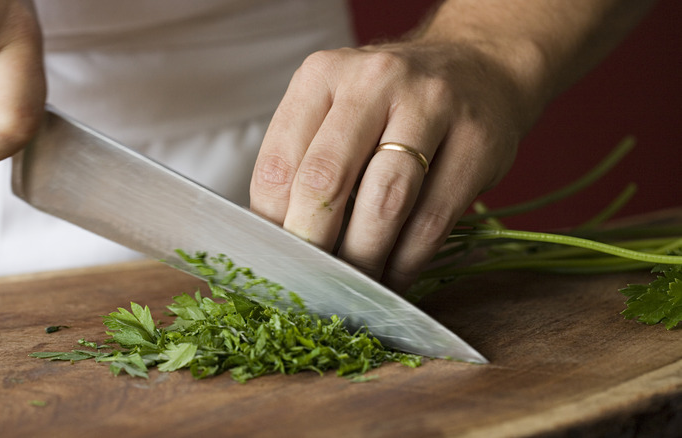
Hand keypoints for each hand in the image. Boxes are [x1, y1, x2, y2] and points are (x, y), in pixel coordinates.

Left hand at [250, 41, 534, 291]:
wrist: (478, 67)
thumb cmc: (391, 103)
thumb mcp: (337, 108)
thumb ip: (304, 161)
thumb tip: (280, 242)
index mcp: (322, 75)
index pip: (278, 164)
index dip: (272, 225)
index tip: (278, 261)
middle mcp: (374, 81)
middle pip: (326, 181)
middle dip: (313, 246)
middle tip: (311, 284)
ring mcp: (431, 107)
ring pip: (384, 204)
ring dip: (363, 260)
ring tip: (352, 289)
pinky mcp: (476, 143)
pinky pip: (432, 221)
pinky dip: (406, 263)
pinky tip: (393, 279)